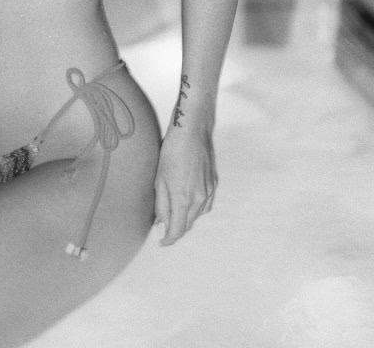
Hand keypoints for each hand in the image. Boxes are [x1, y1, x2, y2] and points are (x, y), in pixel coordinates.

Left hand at [153, 123, 217, 245]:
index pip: (178, 230)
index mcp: (183, 199)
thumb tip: (161, 223)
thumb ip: (161, 204)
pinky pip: (205, 204)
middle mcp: (199, 199)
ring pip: (198, 215)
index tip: (162, 242)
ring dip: (186, 218)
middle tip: (164, 227)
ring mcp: (209, 191)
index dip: (169, 240)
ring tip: (174, 210)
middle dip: (176, 228)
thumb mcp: (159, 179)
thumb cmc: (171, 152)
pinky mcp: (214, 184)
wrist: (192, 131)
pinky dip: (196, 208)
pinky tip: (188, 200)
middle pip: (188, 224)